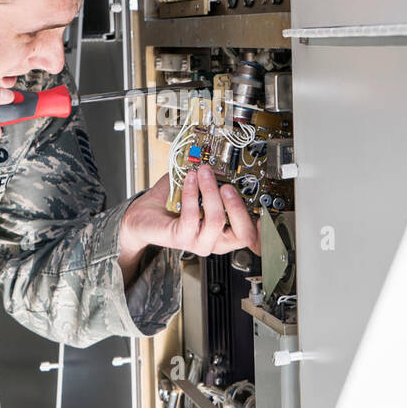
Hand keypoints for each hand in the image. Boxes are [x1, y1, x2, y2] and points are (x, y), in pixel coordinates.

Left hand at [118, 165, 261, 280]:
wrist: (143, 214)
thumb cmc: (172, 203)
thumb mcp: (199, 189)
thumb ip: (214, 180)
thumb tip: (223, 164)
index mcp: (225, 232)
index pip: (253, 236)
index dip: (263, 226)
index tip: (262, 205)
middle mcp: (215, 241)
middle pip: (243, 233)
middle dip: (238, 205)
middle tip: (228, 185)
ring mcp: (199, 242)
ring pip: (216, 220)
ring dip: (211, 192)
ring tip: (203, 173)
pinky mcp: (181, 238)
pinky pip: (192, 216)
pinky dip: (192, 193)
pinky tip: (189, 179)